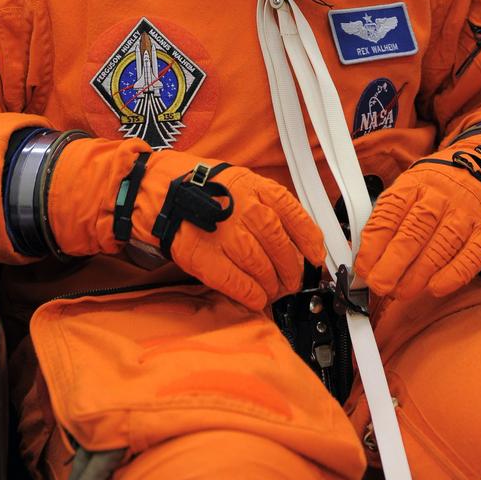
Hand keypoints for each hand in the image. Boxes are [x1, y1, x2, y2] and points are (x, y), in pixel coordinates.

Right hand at [128, 153, 324, 311]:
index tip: (315, 258)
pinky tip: (255, 297)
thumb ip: (271, 205)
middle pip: (282, 250)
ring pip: (263, 269)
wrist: (165, 192)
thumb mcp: (245, 182)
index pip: (297, 219)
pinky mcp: (206, 256)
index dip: (310, 243)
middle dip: (291, 271)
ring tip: (273, 290)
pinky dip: (251, 295)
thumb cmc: (207, 190)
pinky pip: (238, 283)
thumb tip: (298, 237)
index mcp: (259, 189)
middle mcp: (246, 210)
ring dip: (272, 286)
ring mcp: (226, 234)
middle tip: (292, 281)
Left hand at [355, 162, 480, 300]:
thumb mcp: (408, 190)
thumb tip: (365, 257)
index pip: (390, 213)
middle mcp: (440, 197)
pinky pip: (472, 255)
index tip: (363, 267)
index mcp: (415, 184)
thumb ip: (388, 219)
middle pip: (414, 231)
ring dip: (418, 275)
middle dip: (393, 263)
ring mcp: (465, 213)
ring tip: (402, 291)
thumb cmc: (436, 189)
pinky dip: (453, 275)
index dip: (374, 243)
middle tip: (380, 284)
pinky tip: (436, 288)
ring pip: (441, 246)